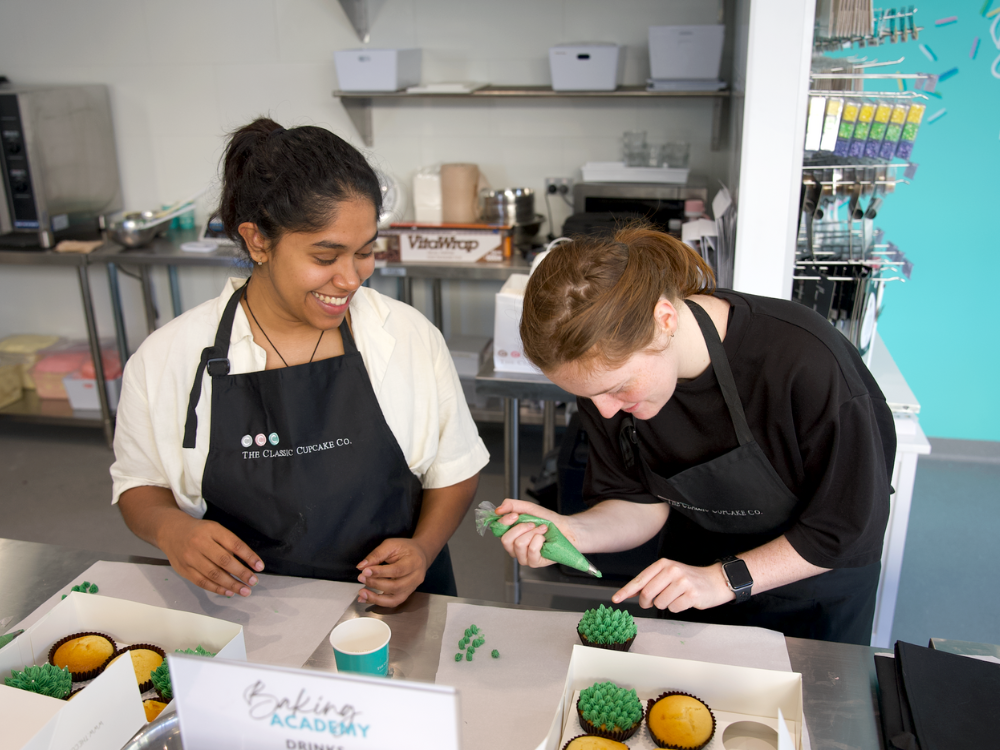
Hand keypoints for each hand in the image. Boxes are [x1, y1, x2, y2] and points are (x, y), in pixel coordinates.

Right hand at [156, 514, 263, 597]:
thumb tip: (246, 563)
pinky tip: (229, 591)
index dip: (249, 556)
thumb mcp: (215, 529)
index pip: (234, 544)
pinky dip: (217, 588)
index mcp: (212, 530)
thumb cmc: (199, 531)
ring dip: (232, 585)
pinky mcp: (184, 569)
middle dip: (241, 573)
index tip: (259, 566)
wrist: (171, 531)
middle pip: (224, 561)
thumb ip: (228, 544)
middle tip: (254, 582)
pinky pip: (202, 582)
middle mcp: (200, 543)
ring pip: (213, 574)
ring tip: (244, 590)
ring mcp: (190, 557)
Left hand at [356, 538, 429, 606]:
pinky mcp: (406, 594)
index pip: (397, 570)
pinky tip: (366, 598)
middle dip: (376, 584)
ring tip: (362, 593)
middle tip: (361, 578)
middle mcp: (416, 578)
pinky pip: (392, 602)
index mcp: (414, 562)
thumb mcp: (391, 545)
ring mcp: (412, 588)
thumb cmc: (406, 548)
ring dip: (376, 598)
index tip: (364, 571)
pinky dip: (378, 602)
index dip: (380, 573)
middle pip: (396, 586)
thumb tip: (361, 566)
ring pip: (395, 599)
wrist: (420, 554)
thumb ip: (377, 555)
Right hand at [494, 499, 574, 568]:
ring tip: (542, 530)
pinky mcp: (534, 562)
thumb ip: (512, 505)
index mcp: (510, 533)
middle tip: (532, 523)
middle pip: (505, 540)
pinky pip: (532, 550)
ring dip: (533, 533)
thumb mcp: (529, 508)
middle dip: (520, 528)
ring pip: (519, 544)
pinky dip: (539, 540)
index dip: (505, 521)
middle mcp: (514, 547)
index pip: (497, 530)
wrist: (565, 529)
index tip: (516, 515)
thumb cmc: (548, 521)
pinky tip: (544, 539)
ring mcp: (523, 556)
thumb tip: (498, 509)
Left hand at [612, 558, 733, 611]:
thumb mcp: (668, 574)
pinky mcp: (692, 594)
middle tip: (651, 603)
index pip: (640, 580)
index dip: (626, 591)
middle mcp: (672, 570)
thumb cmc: (688, 579)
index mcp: (663, 564)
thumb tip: (630, 593)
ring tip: (675, 597)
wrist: (715, 580)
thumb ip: (651, 582)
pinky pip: (674, 608)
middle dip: (647, 602)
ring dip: (665, 605)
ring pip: (660, 603)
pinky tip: (684, 600)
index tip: (616, 599)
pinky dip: (676, 608)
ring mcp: (682, 582)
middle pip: (647, 593)